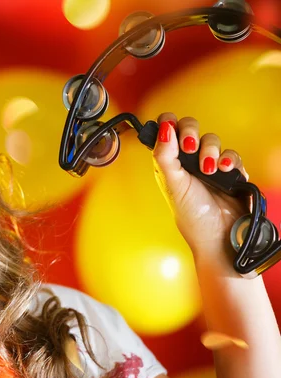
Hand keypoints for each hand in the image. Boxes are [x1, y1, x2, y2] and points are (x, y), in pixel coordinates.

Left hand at [152, 113, 250, 265]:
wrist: (219, 235)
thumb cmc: (191, 215)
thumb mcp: (171, 183)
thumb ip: (164, 155)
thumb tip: (163, 128)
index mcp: (168, 162)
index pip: (166, 130)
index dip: (168, 124)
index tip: (171, 127)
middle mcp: (187, 161)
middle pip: (189, 127)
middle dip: (190, 132)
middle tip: (190, 147)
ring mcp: (209, 164)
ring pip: (211, 139)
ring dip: (210, 150)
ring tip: (209, 169)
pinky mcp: (230, 171)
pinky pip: (231, 154)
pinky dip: (229, 160)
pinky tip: (225, 170)